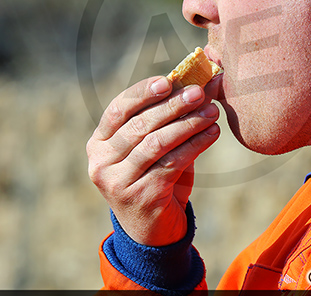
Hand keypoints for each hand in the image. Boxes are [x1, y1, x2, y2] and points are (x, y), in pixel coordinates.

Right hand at [86, 75, 220, 245]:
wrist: (153, 230)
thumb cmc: (155, 177)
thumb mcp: (154, 146)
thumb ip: (166, 118)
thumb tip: (199, 83)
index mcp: (99, 143)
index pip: (118, 109)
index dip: (142, 92)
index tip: (168, 80)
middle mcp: (101, 162)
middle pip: (139, 125)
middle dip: (172, 106)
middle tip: (199, 92)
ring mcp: (118, 181)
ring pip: (156, 143)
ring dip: (187, 124)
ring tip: (212, 112)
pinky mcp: (141, 196)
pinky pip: (172, 163)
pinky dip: (195, 145)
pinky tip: (211, 134)